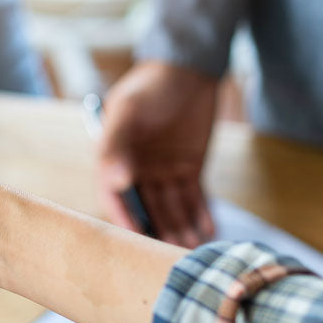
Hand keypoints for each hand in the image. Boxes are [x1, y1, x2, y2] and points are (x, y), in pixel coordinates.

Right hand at [98, 61, 217, 247]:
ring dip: (181, 227)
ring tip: (193, 248)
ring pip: (171, 207)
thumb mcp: (128, 110)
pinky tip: (209, 231)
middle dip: (158, 230)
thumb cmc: (150, 86)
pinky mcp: (189, 169)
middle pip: (146, 208)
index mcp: (114, 158)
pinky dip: (201, 214)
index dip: (125, 217)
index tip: (137, 236)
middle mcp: (136, 170)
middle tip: (170, 253)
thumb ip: (116, 144)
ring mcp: (163, 171)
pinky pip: (195, 197)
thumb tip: (116, 182)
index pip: (114, 196)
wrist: (187, 69)